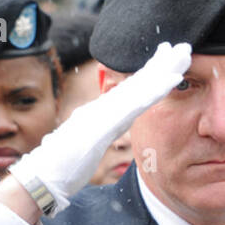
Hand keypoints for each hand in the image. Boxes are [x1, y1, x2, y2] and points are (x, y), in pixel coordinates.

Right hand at [8, 41, 190, 214]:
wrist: (41, 178)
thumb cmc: (60, 165)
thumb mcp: (82, 145)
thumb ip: (91, 132)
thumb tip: (93, 125)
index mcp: (101, 114)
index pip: (130, 90)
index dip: (149, 73)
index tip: (165, 59)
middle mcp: (103, 108)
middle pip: (138, 82)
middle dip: (161, 63)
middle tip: (183, 47)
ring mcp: (104, 114)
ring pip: (140, 87)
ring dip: (164, 69)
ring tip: (183, 54)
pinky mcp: (105, 124)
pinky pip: (136, 105)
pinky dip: (155, 90)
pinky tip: (173, 79)